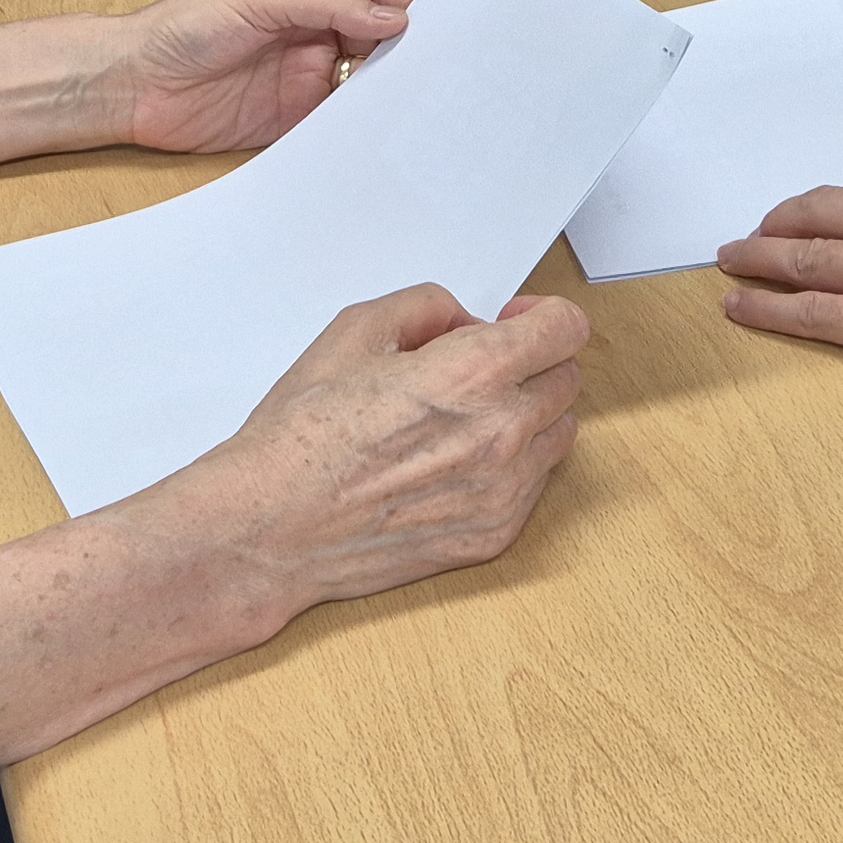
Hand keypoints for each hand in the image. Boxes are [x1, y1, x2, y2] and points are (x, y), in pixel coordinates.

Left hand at [109, 0, 411, 153]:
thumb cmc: (185, 27)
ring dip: (388, 95)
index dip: (405, 9)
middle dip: (407, 56)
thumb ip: (327, 6)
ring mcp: (304, 82)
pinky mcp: (291, 123)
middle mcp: (313, 37)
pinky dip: (360, 130)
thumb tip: (392, 17)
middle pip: (377, 45)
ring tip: (421, 108)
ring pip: (363, 87)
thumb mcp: (260, 0)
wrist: (134, 84)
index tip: (437, 29)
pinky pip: (337, 126)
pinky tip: (380, 136)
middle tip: (441, 73)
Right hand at [149, 285, 591, 612]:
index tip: (517, 322)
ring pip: (559, 433)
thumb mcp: (353, 332)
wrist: (274, 527)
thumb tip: (461, 321)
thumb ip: (424, 307)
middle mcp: (502, 434)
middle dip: (532, 363)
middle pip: (567, 378)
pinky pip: (535, 484)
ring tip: (467, 417)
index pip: (565, 329)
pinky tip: (456, 462)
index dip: (542, 316)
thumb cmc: (302, 436)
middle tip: (483, 368)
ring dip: (529, 414)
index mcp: (473, 375)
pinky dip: (512, 465)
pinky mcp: (495, 535)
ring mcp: (504, 492)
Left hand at [719, 174, 842, 417]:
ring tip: (731, 262)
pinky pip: (812, 314)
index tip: (823, 216)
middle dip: (780, 224)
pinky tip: (741, 308)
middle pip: (823, 215)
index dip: (839, 207)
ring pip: (805, 260)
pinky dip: (768, 309)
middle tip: (754, 233)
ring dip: (758, 260)